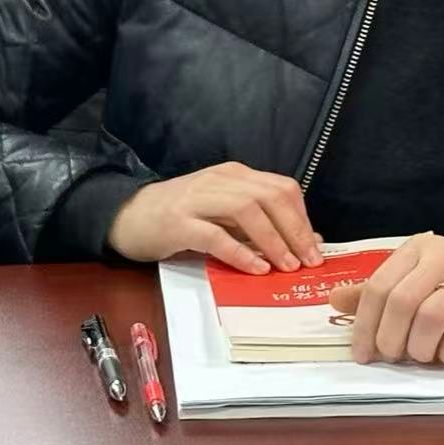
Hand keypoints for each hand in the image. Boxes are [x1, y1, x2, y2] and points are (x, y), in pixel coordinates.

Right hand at [107, 162, 322, 271]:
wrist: (127, 216)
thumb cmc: (180, 217)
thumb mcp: (223, 215)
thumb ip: (259, 224)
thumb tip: (305, 241)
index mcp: (235, 175)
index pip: (282, 188)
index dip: (303, 218)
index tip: (316, 247)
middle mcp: (220, 181)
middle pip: (270, 196)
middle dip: (295, 229)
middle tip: (309, 260)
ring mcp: (198, 199)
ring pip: (247, 211)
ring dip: (273, 240)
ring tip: (287, 266)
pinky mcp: (178, 223)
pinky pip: (215, 235)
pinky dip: (240, 252)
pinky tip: (256, 268)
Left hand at [328, 233, 443, 366]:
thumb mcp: (418, 278)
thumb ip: (379, 291)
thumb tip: (335, 300)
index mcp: (417, 249)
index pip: (378, 286)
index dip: (365, 324)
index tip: (362, 354)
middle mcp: (442, 256)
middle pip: (401, 302)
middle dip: (391, 339)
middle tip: (394, 358)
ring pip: (430, 317)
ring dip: (420, 348)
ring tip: (423, 356)